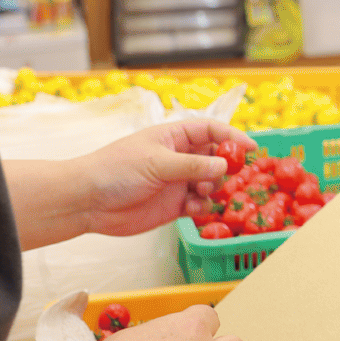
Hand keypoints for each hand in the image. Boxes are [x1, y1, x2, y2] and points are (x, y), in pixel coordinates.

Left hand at [76, 119, 252, 236]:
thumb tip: (225, 164)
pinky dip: (202, 208)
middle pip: (215, 157)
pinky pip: (199, 206)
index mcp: (173, 137)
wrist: (88, 201)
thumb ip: (193, 165)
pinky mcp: (174, 206)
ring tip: (201, 193)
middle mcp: (178, 158)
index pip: (210, 130)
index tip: (252, 148)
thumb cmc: (116, 171)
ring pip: (211, 183)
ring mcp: (177, 182)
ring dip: (213, 188)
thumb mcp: (157, 163)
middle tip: (225, 176)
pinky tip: (191, 210)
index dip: (232, 136)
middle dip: (225, 167)